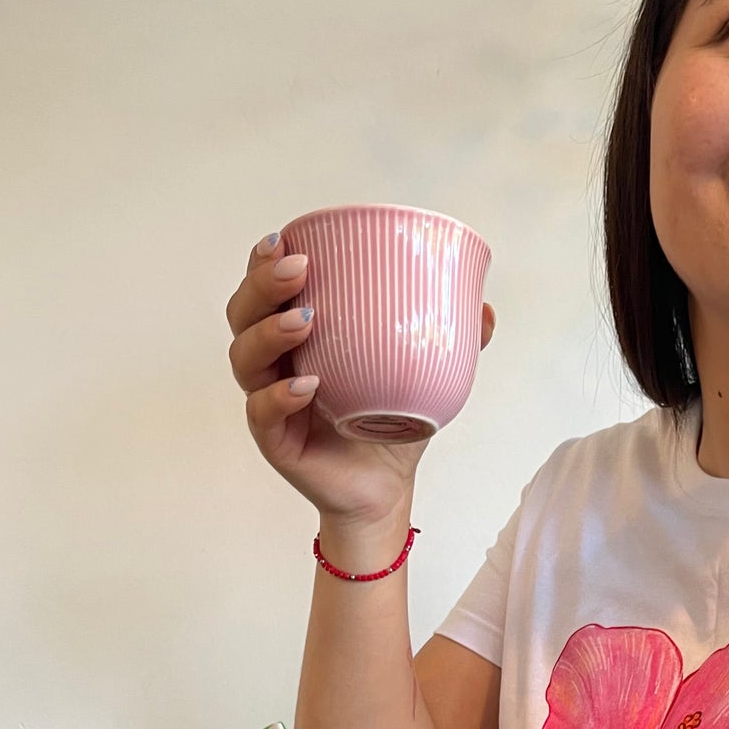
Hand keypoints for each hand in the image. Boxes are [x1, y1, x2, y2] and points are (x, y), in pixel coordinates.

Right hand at [226, 231, 495, 528]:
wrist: (385, 489)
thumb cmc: (391, 423)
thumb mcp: (420, 375)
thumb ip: (449, 340)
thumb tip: (484, 308)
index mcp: (298, 336)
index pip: (266, 289)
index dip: (263, 261)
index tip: (285, 239)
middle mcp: (275, 363)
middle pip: (244, 314)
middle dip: (262, 284)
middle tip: (296, 268)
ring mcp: (269, 400)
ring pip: (245, 358)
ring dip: (269, 333)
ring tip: (305, 321)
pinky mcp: (275, 440)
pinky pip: (262, 413)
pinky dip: (279, 396)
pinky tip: (305, 385)